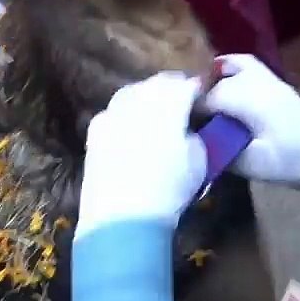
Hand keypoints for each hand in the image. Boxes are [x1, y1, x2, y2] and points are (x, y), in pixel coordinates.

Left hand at [75, 72, 205, 241]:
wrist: (122, 217)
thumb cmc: (170, 187)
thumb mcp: (200, 159)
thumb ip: (196, 134)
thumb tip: (188, 128)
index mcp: (171, 99)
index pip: (189, 84)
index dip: (199, 90)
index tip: (205, 99)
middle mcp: (140, 96)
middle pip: (159, 83)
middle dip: (173, 89)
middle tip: (183, 106)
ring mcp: (113, 110)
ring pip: (133, 92)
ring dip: (147, 98)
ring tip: (156, 115)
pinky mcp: (94, 129)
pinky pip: (113, 112)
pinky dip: (125, 115)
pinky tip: (130, 130)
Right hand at [203, 53, 299, 191]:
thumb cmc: (287, 163)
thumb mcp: (251, 164)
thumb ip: (222, 150)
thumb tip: (198, 140)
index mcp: (255, 104)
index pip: (214, 96)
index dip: (195, 108)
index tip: (184, 121)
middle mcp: (262, 85)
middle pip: (220, 80)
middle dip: (202, 93)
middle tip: (190, 112)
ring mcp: (271, 79)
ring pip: (234, 64)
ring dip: (215, 76)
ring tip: (202, 94)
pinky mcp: (275, 81)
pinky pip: (249, 64)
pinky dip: (231, 66)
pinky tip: (219, 79)